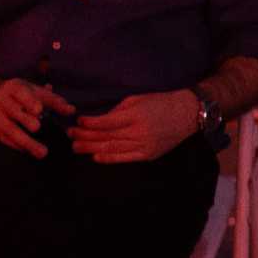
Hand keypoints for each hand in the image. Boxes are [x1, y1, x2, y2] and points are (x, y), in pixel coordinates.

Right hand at [0, 79, 72, 157]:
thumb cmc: (21, 95)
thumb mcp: (36, 93)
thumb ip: (54, 102)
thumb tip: (72, 110)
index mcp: (14, 87)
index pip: (21, 93)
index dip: (29, 101)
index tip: (39, 110)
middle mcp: (0, 99)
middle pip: (14, 112)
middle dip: (26, 121)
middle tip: (38, 128)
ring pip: (8, 129)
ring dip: (25, 141)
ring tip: (42, 153)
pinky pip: (2, 138)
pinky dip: (16, 146)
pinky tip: (28, 151)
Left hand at [68, 92, 204, 163]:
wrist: (188, 114)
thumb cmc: (162, 102)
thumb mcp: (139, 98)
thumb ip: (119, 109)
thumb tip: (99, 119)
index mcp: (136, 115)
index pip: (107, 122)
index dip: (90, 123)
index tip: (78, 122)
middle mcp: (139, 132)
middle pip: (106, 137)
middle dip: (86, 137)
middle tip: (70, 136)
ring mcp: (144, 145)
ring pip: (112, 148)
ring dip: (92, 148)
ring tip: (76, 148)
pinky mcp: (148, 155)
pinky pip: (125, 158)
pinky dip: (109, 158)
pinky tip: (96, 157)